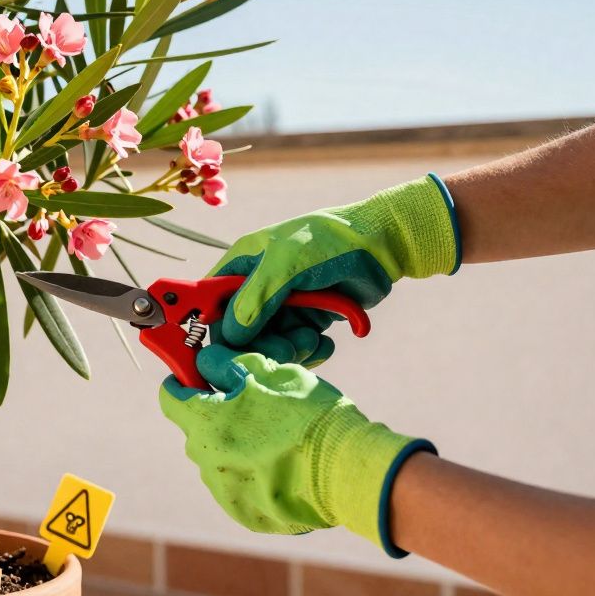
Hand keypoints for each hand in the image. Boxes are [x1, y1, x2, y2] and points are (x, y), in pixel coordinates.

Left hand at [158, 344, 434, 555]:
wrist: (349, 473)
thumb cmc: (308, 417)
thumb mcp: (268, 374)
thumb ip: (228, 366)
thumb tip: (205, 363)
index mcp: (205, 423)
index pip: (170, 398)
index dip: (183, 382)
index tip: (201, 377)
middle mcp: (206, 462)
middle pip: (198, 430)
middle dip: (217, 415)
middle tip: (254, 406)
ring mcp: (225, 493)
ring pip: (219, 460)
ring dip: (236, 447)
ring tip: (277, 440)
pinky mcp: (246, 515)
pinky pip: (238, 488)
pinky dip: (253, 476)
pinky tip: (284, 467)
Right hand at [212, 175, 460, 362]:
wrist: (382, 245)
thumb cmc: (328, 242)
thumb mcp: (285, 264)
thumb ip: (254, 299)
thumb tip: (231, 334)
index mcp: (242, 266)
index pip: (212, 305)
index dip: (215, 330)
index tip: (226, 353)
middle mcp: (258, 287)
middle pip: (241, 333)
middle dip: (261, 346)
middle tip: (284, 350)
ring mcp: (283, 305)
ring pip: (270, 344)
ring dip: (290, 349)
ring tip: (311, 339)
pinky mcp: (308, 319)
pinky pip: (297, 347)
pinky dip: (310, 352)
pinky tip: (325, 343)